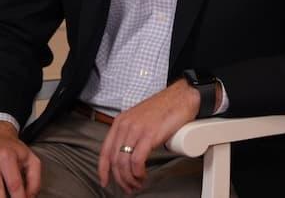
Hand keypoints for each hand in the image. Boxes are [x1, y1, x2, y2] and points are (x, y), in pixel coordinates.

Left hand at [97, 79, 203, 193]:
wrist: (181, 97)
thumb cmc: (164, 108)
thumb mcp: (140, 119)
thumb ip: (132, 133)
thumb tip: (130, 154)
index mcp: (120, 122)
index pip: (104, 150)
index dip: (103, 170)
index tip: (106, 181)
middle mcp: (125, 125)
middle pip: (114, 160)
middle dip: (120, 179)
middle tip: (129, 187)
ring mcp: (136, 129)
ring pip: (123, 162)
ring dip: (130, 178)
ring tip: (138, 183)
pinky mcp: (149, 134)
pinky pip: (136, 160)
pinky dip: (138, 172)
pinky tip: (142, 175)